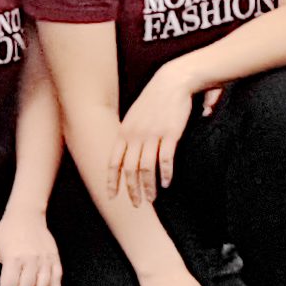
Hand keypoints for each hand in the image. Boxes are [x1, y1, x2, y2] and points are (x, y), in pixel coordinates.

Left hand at [114, 75, 198, 204]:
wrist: (173, 81)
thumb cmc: (154, 99)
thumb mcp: (134, 116)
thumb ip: (128, 134)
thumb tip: (126, 153)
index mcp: (124, 132)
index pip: (113, 162)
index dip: (112, 181)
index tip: (112, 197)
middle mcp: (135, 135)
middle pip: (130, 170)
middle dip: (132, 190)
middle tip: (136, 204)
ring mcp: (153, 134)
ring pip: (146, 168)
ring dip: (148, 187)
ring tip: (152, 199)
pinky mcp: (170, 133)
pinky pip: (166, 159)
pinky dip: (165, 173)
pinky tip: (166, 183)